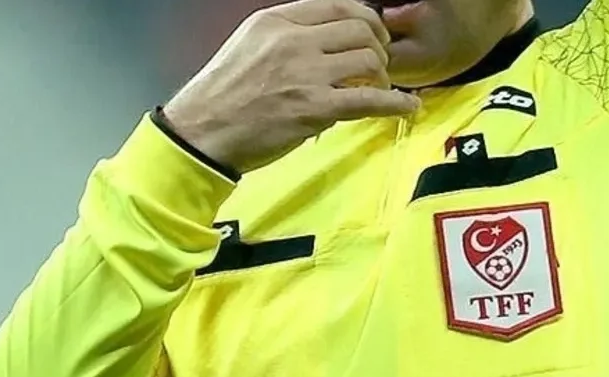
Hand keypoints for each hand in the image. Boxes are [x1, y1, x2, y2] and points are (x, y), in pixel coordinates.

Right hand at [162, 0, 420, 174]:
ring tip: (380, 89)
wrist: (202, 132)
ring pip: (369, 61)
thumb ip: (286, 38)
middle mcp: (294, 41)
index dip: (364, 19)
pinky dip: (396, 104)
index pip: (337, 5)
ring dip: (382, 76)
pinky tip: (407, 107)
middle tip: (379, 65)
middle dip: (378, 46)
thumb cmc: (221, 97)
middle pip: (360, 29)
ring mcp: (306, 74)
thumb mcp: (248, 46)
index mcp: (276, 21)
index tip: (372, 34)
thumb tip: (323, 42)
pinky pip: (370, 100)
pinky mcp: (315, 109)